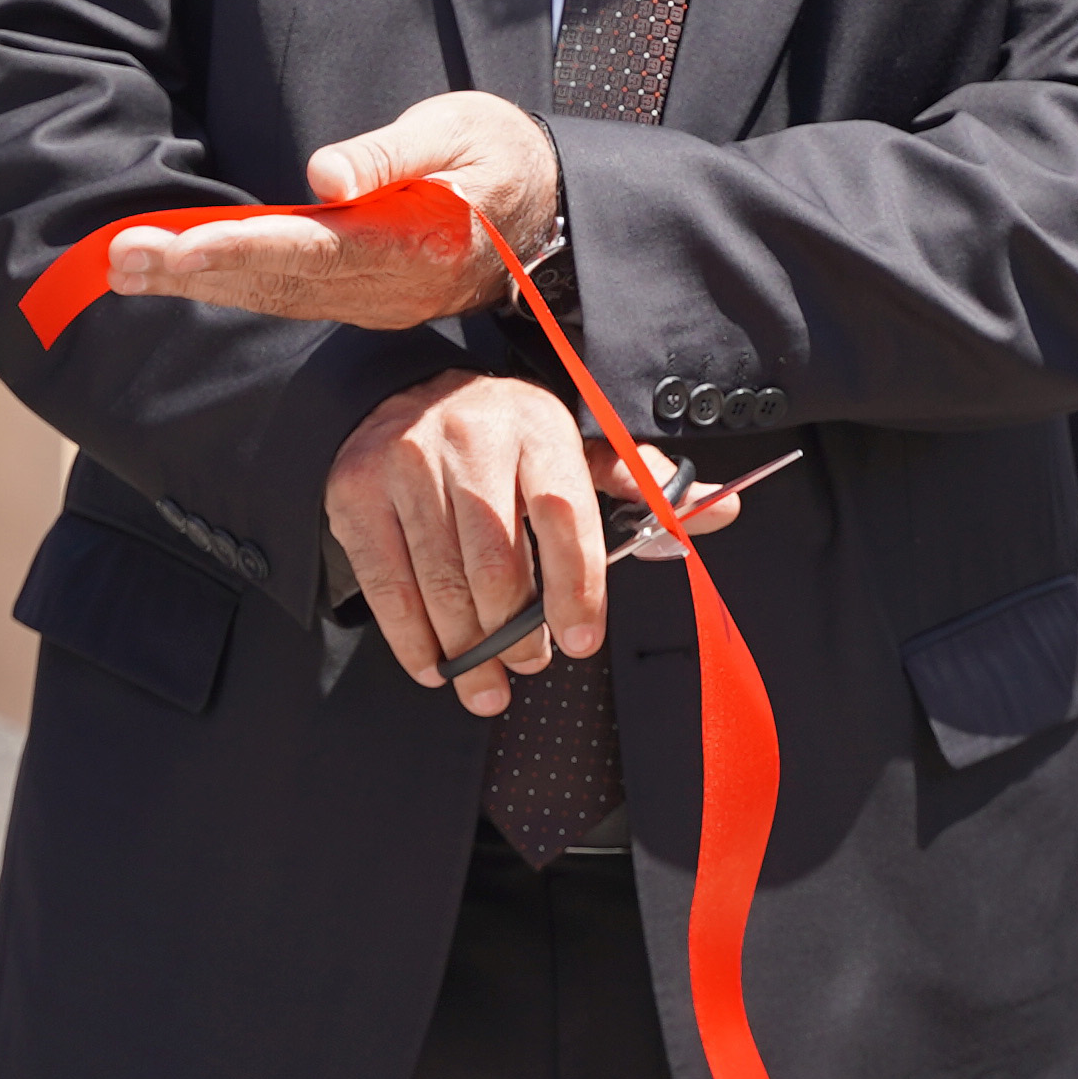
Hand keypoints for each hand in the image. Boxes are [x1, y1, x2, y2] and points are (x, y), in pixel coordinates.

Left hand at [97, 93, 558, 327]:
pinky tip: (179, 272)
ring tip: (124, 264)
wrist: (547, 214)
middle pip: (273, 280)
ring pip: (270, 293)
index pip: (309, 249)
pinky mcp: (358, 296)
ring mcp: (369, 298)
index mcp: (410, 242)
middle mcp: (383, 285)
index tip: (175, 248)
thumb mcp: (460, 133)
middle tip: (118, 259)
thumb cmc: (499, 157)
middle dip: (191, 271)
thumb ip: (392, 155)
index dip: (237, 249)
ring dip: (196, 281)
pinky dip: (227, 284)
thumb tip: (325, 174)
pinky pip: (284, 293)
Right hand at [327, 371, 612, 709]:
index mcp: (536, 425)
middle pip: (496, 562)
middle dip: (517, 632)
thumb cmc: (505, 440)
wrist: (402, 394)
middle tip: (531, 662)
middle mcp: (468, 438)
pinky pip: (388, 586)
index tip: (581, 640)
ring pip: (442, 582)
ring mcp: (404, 464)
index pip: (562, 515)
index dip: (577, 587)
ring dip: (469, 651)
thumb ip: (641, 486)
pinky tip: (437, 666)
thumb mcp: (573, 446)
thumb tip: (721, 511)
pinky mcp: (356, 494)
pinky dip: (414, 641)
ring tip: (488, 683)